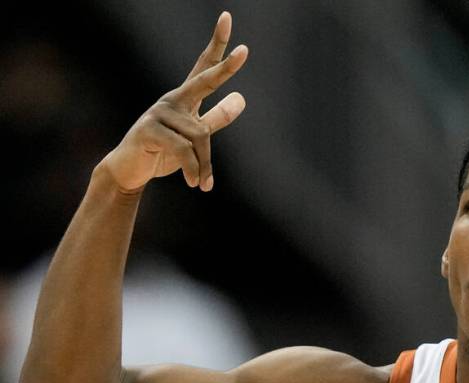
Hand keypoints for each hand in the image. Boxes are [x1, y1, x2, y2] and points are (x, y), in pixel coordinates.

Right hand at [102, 12, 247, 192]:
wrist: (130, 171)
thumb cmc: (163, 152)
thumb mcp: (195, 137)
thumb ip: (217, 118)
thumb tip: (241, 98)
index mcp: (185, 98)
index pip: (204, 67)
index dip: (217, 45)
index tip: (227, 19)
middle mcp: (173, 99)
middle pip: (204, 81)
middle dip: (225, 69)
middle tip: (245, 51)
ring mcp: (159, 112)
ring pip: (199, 136)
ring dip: (204, 165)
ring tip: (202, 183)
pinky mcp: (149, 130)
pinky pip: (184, 150)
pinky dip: (194, 170)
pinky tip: (195, 184)